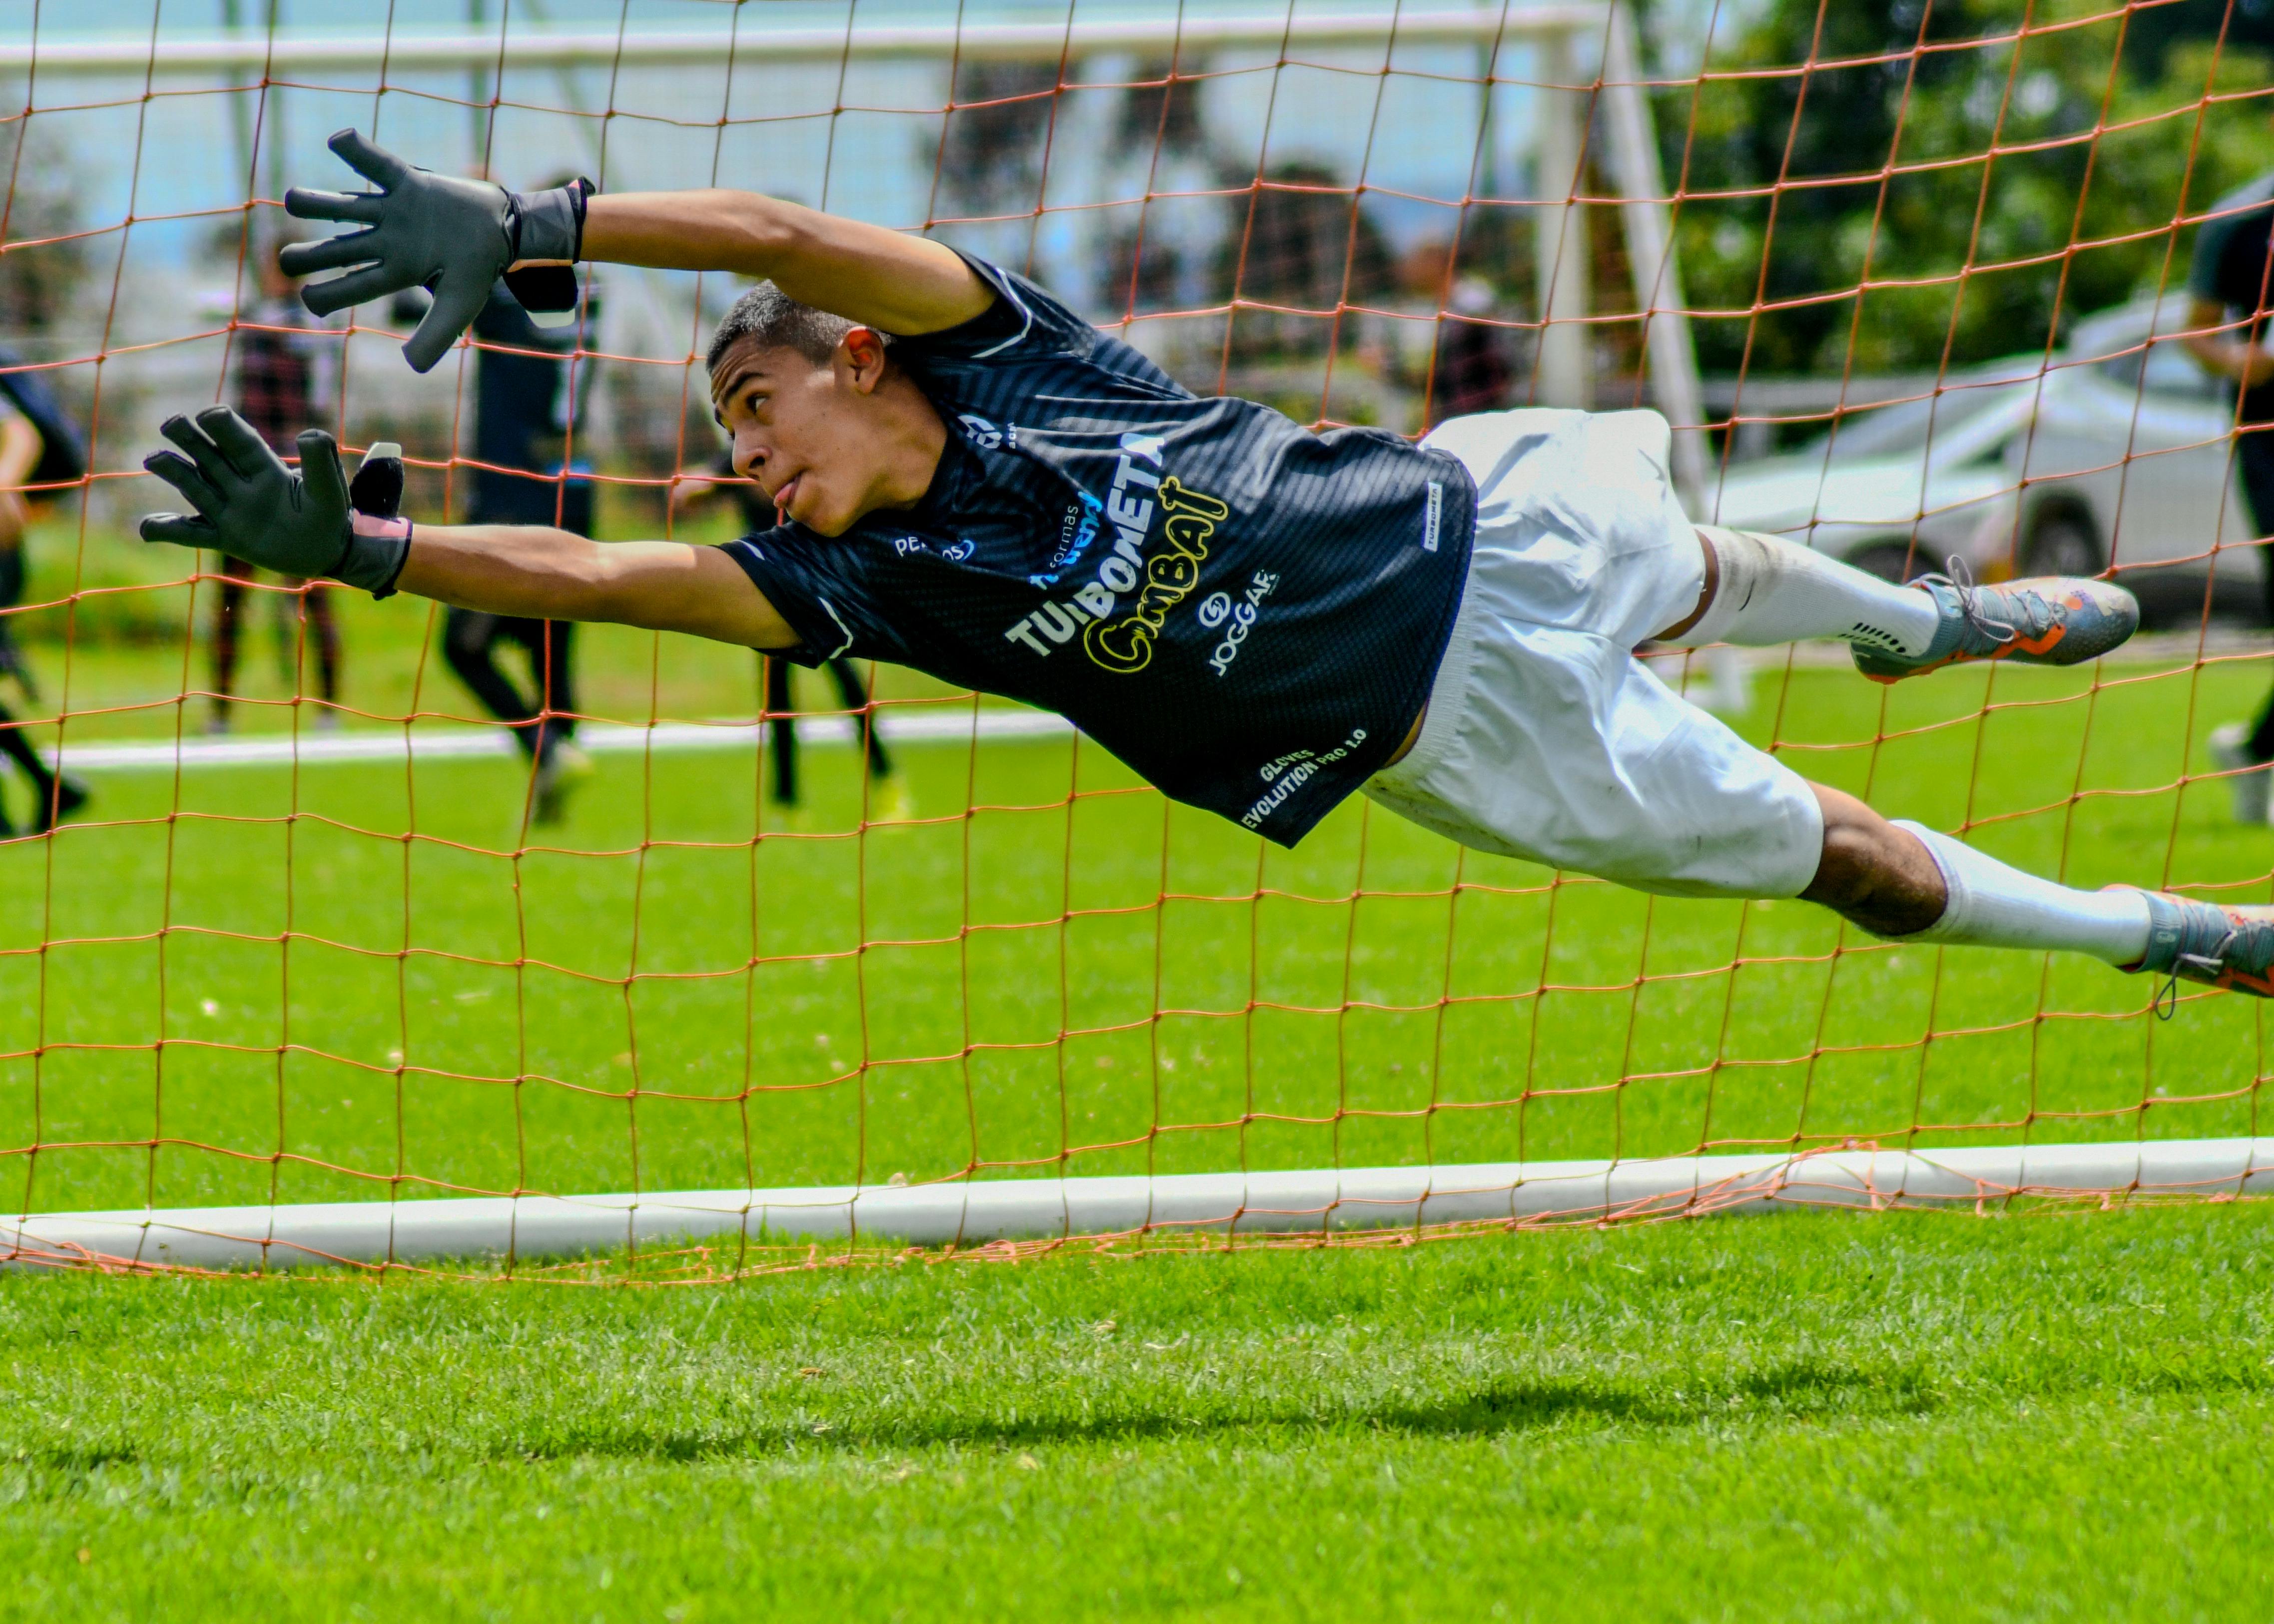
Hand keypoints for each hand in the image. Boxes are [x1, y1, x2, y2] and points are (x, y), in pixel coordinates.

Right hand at [139, 408, 408, 595]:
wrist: (329, 550)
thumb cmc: (330, 514)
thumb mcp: (330, 489)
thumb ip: (322, 461)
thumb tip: (309, 434)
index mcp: (266, 468)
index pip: (241, 442)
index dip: (225, 427)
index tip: (209, 414)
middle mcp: (242, 485)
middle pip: (210, 457)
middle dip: (190, 439)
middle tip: (172, 423)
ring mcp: (231, 510)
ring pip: (196, 487)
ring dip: (174, 472)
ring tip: (154, 459)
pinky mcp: (227, 538)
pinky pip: (193, 534)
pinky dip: (169, 531)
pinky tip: (146, 529)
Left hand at [280, 131, 515, 371]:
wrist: (503, 228)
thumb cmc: (478, 270)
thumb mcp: (460, 307)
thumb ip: (436, 336)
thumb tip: (411, 365)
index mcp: (396, 272)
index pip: (354, 286)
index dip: (327, 295)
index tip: (308, 298)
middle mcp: (387, 241)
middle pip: (337, 249)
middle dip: (308, 255)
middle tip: (286, 260)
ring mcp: (393, 211)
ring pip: (342, 206)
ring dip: (314, 203)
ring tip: (293, 201)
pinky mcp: (407, 182)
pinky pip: (375, 163)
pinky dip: (356, 150)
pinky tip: (337, 141)